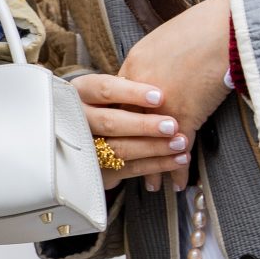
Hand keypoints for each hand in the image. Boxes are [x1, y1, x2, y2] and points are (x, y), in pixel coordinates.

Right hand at [72, 74, 189, 191]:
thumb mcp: (116, 89)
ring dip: (154, 147)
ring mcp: (86, 149)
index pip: (103, 89)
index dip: (131, 93)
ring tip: (182, 143)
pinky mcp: (99, 172)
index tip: (159, 96)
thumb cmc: (117, 102)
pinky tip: (178, 159)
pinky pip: (130, 169)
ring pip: (120, 149)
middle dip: (143, 126)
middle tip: (172, 126)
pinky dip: (157, 165)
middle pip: (109, 123)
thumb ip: (132, 86)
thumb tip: (164, 90)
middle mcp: (77, 120)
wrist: (94, 135)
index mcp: (79, 92)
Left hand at [116, 0, 233, 176]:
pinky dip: (178, 169)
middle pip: (125, 127)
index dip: (118, 122)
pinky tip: (178, 183)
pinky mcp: (185, 116)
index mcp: (134, 64)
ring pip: (148, 144)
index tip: (117, 135)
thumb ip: (154, 60)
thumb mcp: (165, 38)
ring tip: (150, 186)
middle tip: (124, 167)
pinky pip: (177, 149)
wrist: (225, 28)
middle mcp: (140, 88)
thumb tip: (155, 74)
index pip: (116, 102)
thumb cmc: (203, 25)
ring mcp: (161, 105)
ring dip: (151, 167)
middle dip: (125, 151)